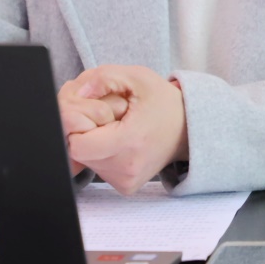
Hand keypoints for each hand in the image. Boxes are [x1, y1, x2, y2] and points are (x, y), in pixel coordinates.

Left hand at [64, 65, 187, 194]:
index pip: (77, 145)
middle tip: (104, 116)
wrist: (188, 130)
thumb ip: (103, 78)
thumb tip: (77, 92)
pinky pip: (98, 169)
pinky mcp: (125, 187)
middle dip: (84, 131)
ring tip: (114, 127)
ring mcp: (126, 182)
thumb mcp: (136, 77)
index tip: (92, 111)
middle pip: (78, 153)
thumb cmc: (163, 102)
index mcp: (130, 141)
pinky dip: (101, 153)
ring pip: (86, 161)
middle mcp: (127, 169)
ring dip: (92, 142)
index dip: (77, 124)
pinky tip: (118, 140)